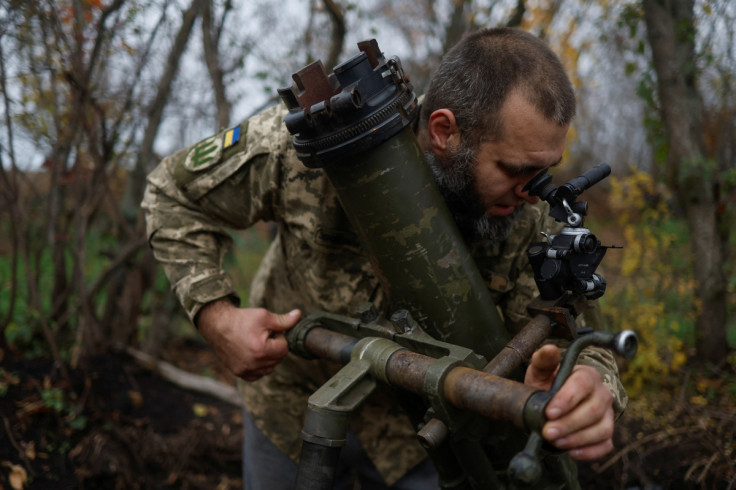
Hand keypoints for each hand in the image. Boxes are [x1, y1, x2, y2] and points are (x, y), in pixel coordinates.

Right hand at [196, 299, 301, 381]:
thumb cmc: (241, 319)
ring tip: (257, 343)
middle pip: (278, 359)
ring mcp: (245, 370)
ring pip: (270, 368)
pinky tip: (253, 354)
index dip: (279, 337)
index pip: (284, 348)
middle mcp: (253, 364)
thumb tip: (298, 316)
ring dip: (268, 357)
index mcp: (261, 350)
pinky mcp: (239, 373)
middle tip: (263, 336)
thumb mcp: (264, 316)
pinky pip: (257, 375)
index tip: (269, 330)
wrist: (218, 325)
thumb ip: (284, 321)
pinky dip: (259, 366)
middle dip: (274, 347)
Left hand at [524, 344, 614, 460]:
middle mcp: (601, 394)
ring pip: (601, 429)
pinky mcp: (606, 433)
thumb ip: (543, 360)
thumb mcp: (541, 371)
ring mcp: (607, 415)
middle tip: (548, 432)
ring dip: (577, 438)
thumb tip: (548, 349)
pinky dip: (589, 451)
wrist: (553, 404)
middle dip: (569, 423)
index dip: (567, 399)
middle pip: (593, 410)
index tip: (549, 412)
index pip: (583, 384)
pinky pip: (605, 445)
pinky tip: (571, 451)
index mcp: (587, 375)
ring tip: (556, 441)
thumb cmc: (547, 384)